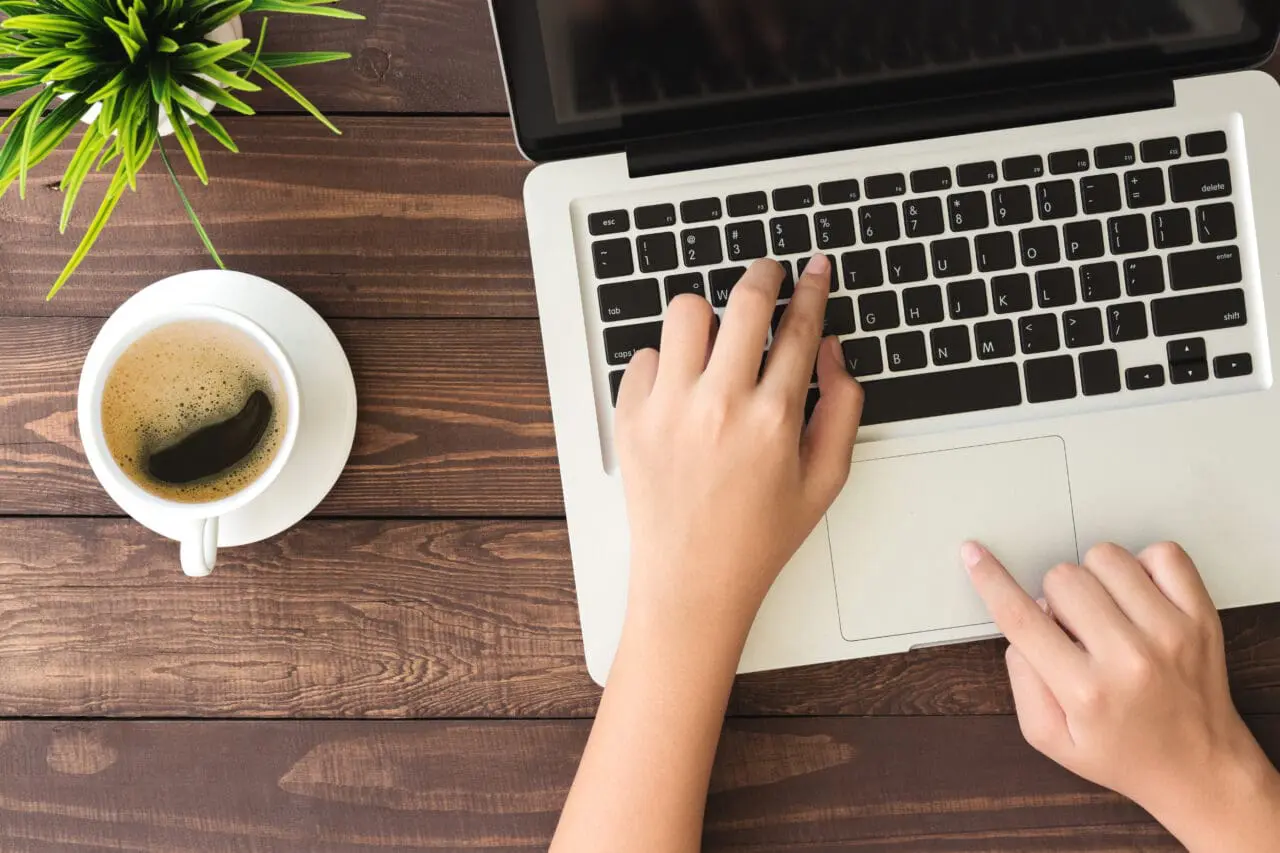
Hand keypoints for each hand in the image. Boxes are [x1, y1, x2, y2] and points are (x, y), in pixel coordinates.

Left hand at [616, 255, 862, 642]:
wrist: (692, 580)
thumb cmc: (759, 536)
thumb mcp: (825, 479)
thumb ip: (842, 407)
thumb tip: (831, 349)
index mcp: (774, 417)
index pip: (799, 326)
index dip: (811, 288)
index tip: (813, 269)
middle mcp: (719, 403)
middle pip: (744, 300)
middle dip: (763, 274)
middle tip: (768, 273)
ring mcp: (669, 408)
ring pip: (686, 311)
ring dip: (708, 316)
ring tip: (717, 339)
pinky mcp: (631, 417)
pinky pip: (645, 355)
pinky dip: (666, 362)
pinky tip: (682, 389)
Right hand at [965, 541, 1279, 850]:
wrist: (1200, 768)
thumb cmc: (1121, 752)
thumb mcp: (1049, 737)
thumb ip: (1022, 678)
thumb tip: (1022, 618)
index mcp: (1085, 692)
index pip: (1021, 617)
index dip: (990, 580)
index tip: (974, 554)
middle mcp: (1129, 658)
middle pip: (1062, 578)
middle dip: (1056, 598)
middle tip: (1074, 630)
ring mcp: (1171, 633)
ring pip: (1106, 558)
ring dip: (1096, 578)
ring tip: (1107, 613)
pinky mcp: (1201, 617)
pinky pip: (1163, 554)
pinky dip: (1144, 567)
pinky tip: (1139, 598)